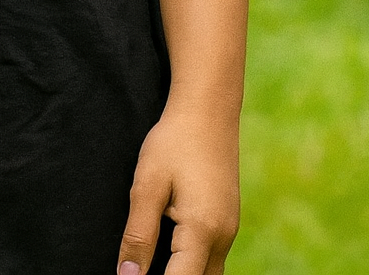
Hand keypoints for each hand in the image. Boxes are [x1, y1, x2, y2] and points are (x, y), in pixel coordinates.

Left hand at [118, 103, 240, 274]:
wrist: (208, 109)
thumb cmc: (174, 141)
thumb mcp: (147, 184)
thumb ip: (138, 233)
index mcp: (203, 231)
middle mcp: (223, 237)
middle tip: (138, 269)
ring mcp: (230, 230)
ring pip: (208, 274)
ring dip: (183, 273)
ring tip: (152, 260)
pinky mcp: (228, 221)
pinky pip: (212, 258)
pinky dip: (192, 263)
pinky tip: (170, 251)